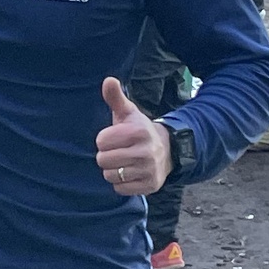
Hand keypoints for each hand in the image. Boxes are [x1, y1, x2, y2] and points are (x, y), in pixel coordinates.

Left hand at [94, 76, 171, 196]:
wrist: (167, 151)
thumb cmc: (138, 131)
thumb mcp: (128, 113)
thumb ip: (116, 98)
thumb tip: (108, 80)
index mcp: (138, 131)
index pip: (101, 141)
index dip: (104, 140)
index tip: (114, 138)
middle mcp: (146, 151)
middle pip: (103, 160)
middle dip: (106, 156)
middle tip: (117, 151)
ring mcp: (149, 170)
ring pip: (110, 176)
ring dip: (112, 170)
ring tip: (123, 162)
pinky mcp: (150, 186)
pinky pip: (120, 189)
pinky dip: (121, 183)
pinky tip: (130, 173)